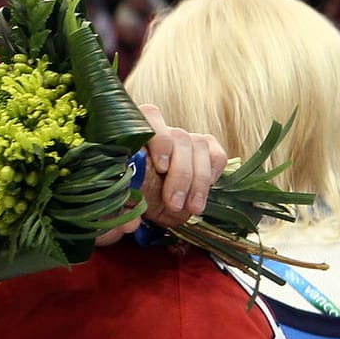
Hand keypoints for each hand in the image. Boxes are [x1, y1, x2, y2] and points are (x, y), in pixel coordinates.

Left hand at [104, 102, 229, 242]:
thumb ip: (123, 206)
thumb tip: (129, 221)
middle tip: (175, 204)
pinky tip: (206, 189)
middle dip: (180, 175)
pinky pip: (216, 154)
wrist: (153, 204)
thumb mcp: (124, 202)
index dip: (159, 140)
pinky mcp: (205, 150)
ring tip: (192, 208)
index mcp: (136, 135)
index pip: (149, 117)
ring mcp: (185, 139)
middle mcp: (163, 131)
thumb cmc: (134, 198)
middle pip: (179, 138)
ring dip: (198, 181)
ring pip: (199, 147)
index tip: (161, 168)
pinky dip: (213, 171)